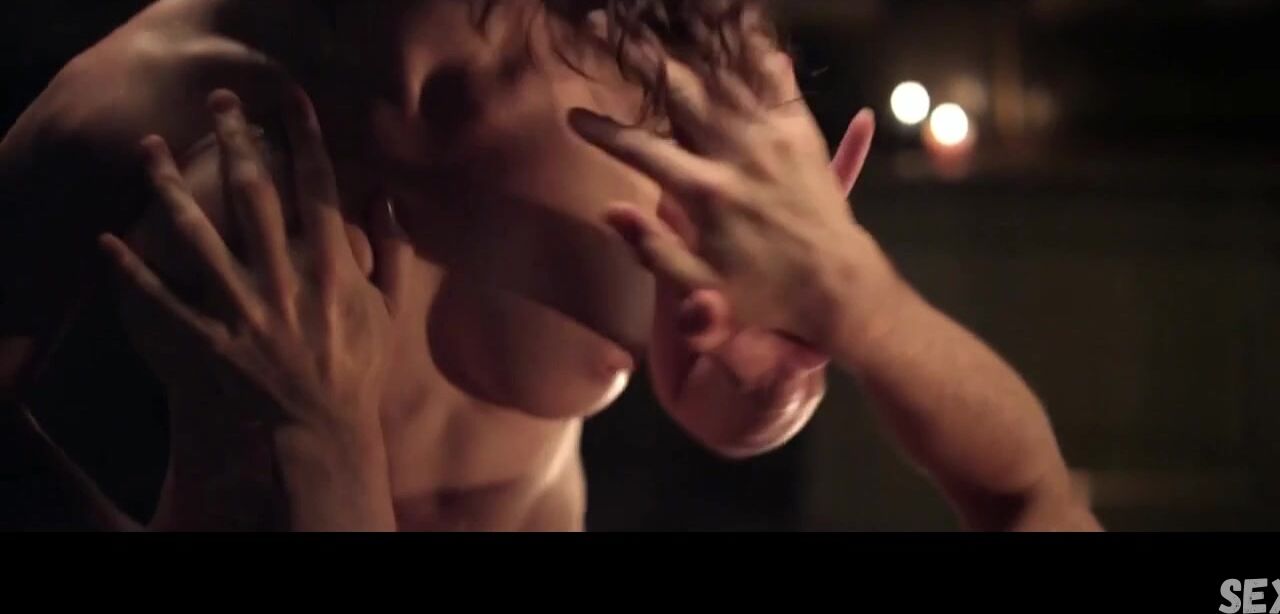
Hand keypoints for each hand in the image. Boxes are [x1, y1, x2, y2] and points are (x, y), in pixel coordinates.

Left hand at [98, 90, 408, 530]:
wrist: (324, 428)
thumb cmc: (358, 367)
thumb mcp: (388, 308)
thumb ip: (392, 251)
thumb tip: (387, 198)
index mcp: (333, 267)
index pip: (318, 187)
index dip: (304, 138)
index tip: (290, 99)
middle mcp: (286, 278)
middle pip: (255, 194)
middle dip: (236, 140)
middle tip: (220, 100)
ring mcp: (244, 308)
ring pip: (198, 236)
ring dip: (169, 188)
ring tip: (150, 149)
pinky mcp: (211, 338)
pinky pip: (164, 300)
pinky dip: (133, 272)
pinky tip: (110, 241)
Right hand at [569, 56, 890, 350]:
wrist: (839, 285)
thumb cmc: (764, 294)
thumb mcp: (701, 288)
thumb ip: (653, 249)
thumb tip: (609, 208)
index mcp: (705, 193)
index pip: (640, 149)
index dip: (602, 131)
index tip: (574, 115)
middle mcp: (736, 154)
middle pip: (679, 93)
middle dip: (641, 62)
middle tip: (607, 37)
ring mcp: (772, 137)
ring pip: (723, 77)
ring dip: (690, 51)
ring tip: (664, 31)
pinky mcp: (802, 132)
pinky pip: (776, 80)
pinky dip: (755, 53)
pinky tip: (737, 31)